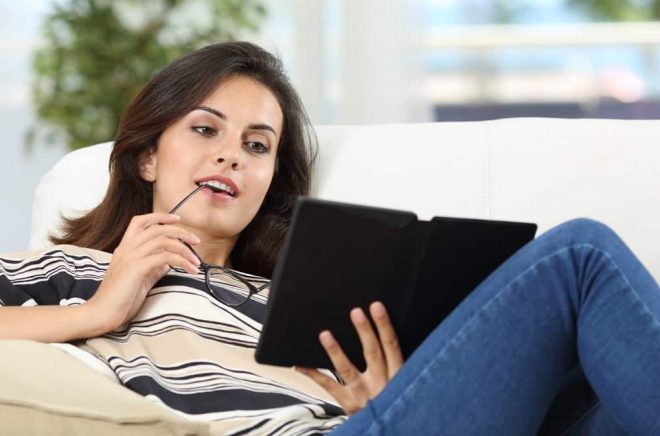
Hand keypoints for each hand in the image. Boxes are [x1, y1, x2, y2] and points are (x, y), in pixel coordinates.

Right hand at [85, 213, 200, 333]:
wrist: (101, 314)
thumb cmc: (120, 299)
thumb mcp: (140, 279)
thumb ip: (153, 267)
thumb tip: (170, 262)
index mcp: (124, 248)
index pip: (140, 222)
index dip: (159, 217)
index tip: (177, 219)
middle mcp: (126, 249)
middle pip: (157, 229)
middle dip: (180, 232)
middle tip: (196, 241)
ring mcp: (130, 257)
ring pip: (163, 241)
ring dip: (185, 250)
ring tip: (196, 262)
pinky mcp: (136, 269)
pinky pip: (164, 257)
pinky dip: (181, 262)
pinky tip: (190, 270)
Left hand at [295, 301, 403, 414]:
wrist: (389, 427)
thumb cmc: (394, 397)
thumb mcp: (403, 380)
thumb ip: (395, 361)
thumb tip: (382, 330)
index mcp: (398, 374)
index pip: (392, 346)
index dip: (384, 325)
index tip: (376, 306)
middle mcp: (382, 384)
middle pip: (373, 353)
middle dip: (365, 331)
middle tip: (356, 311)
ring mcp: (364, 395)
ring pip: (348, 370)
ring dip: (336, 351)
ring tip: (325, 334)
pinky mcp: (349, 404)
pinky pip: (329, 387)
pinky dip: (313, 374)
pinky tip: (300, 364)